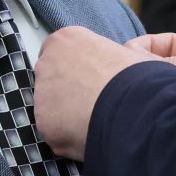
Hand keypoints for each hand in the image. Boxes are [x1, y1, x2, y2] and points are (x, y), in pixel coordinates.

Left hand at [34, 27, 154, 161]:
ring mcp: (41, 94)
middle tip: (90, 102)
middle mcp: (46, 63)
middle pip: (50, 79)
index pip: (58, 53)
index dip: (74, 69)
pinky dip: (68, 136)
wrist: (131, 105)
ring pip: (50, 107)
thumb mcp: (121, 51)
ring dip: (66, 115)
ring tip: (92, 120)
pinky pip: (54, 131)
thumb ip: (101, 57)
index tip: (86, 80)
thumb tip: (108, 68)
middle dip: (66, 91)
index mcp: (65, 40)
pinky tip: (88, 133)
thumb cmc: (133, 77)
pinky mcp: (44, 122)